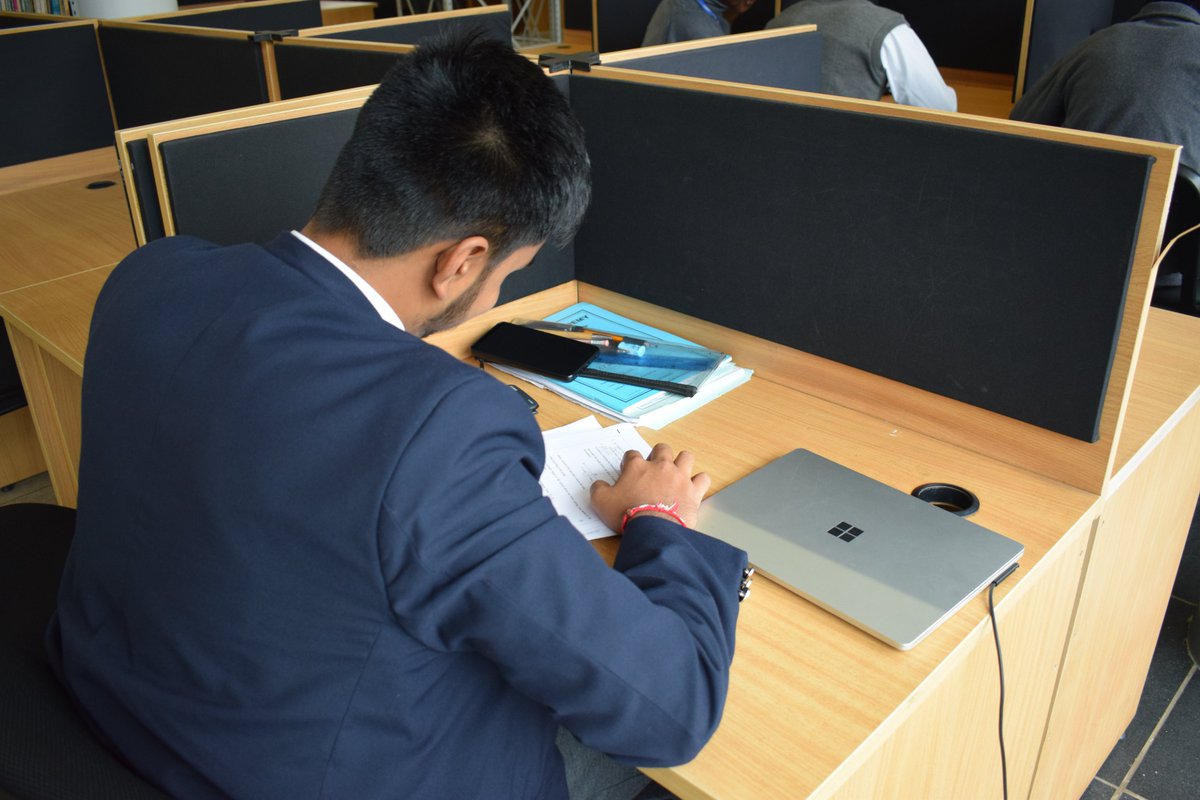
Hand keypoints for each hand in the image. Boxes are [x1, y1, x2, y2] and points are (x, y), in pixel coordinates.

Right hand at [590, 443, 710, 533]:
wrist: (653, 528)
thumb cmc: (626, 514)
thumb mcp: (601, 502)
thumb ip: (598, 489)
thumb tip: (598, 485)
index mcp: (637, 466)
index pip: (632, 454)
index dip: (629, 462)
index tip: (627, 471)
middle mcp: (660, 466)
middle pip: (662, 449)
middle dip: (658, 455)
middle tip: (654, 469)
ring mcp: (679, 477)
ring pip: (686, 457)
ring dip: (681, 463)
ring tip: (676, 473)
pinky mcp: (693, 491)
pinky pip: (702, 478)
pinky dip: (699, 482)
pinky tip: (693, 488)